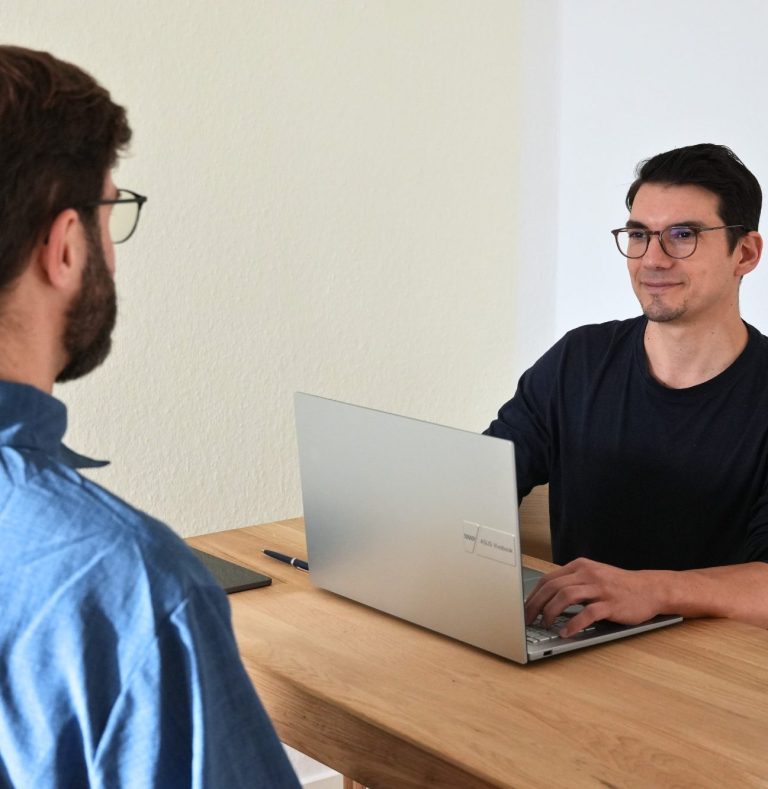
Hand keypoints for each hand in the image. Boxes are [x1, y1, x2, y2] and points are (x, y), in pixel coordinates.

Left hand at [524, 557, 663, 637]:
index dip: (533, 594)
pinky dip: (573, 624)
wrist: (650, 589)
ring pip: (566, 596)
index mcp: (580, 566)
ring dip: (551, 612)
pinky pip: (588, 613)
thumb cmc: (618, 585)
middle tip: (527, 620)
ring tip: (545, 625)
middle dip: (536, 604)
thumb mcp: (592, 576)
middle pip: (553, 587)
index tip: (524, 608)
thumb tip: (545, 598)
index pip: (548, 578)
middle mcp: (587, 574)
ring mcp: (599, 588)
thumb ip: (572, 583)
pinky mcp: (611, 604)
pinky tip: (566, 632)